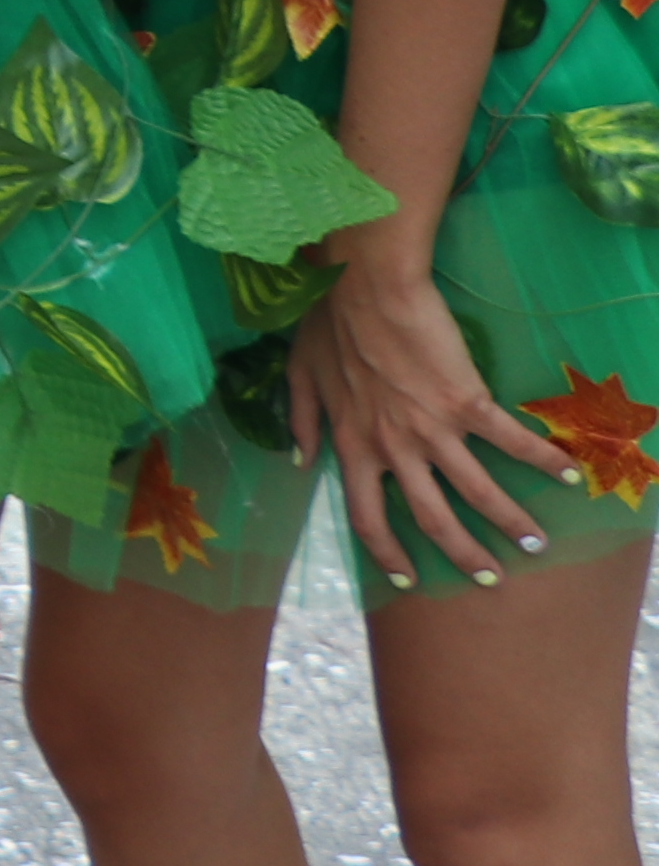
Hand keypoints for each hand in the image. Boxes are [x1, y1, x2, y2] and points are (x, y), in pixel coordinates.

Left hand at [286, 237, 564, 587]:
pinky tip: (567, 474)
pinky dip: (541, 459)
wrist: (366, 286)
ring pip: (476, 492)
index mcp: (353, 446)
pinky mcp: (466, 403)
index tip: (406, 578)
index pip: (366, 517)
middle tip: (489, 578)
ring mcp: (432, 429)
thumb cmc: (329, 324)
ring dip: (509, 523)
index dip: (385, 553)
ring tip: (534, 545)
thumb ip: (300, 423)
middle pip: (430, 519)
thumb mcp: (299, 377)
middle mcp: (393, 448)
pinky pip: (509, 441)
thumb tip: (300, 462)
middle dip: (462, 554)